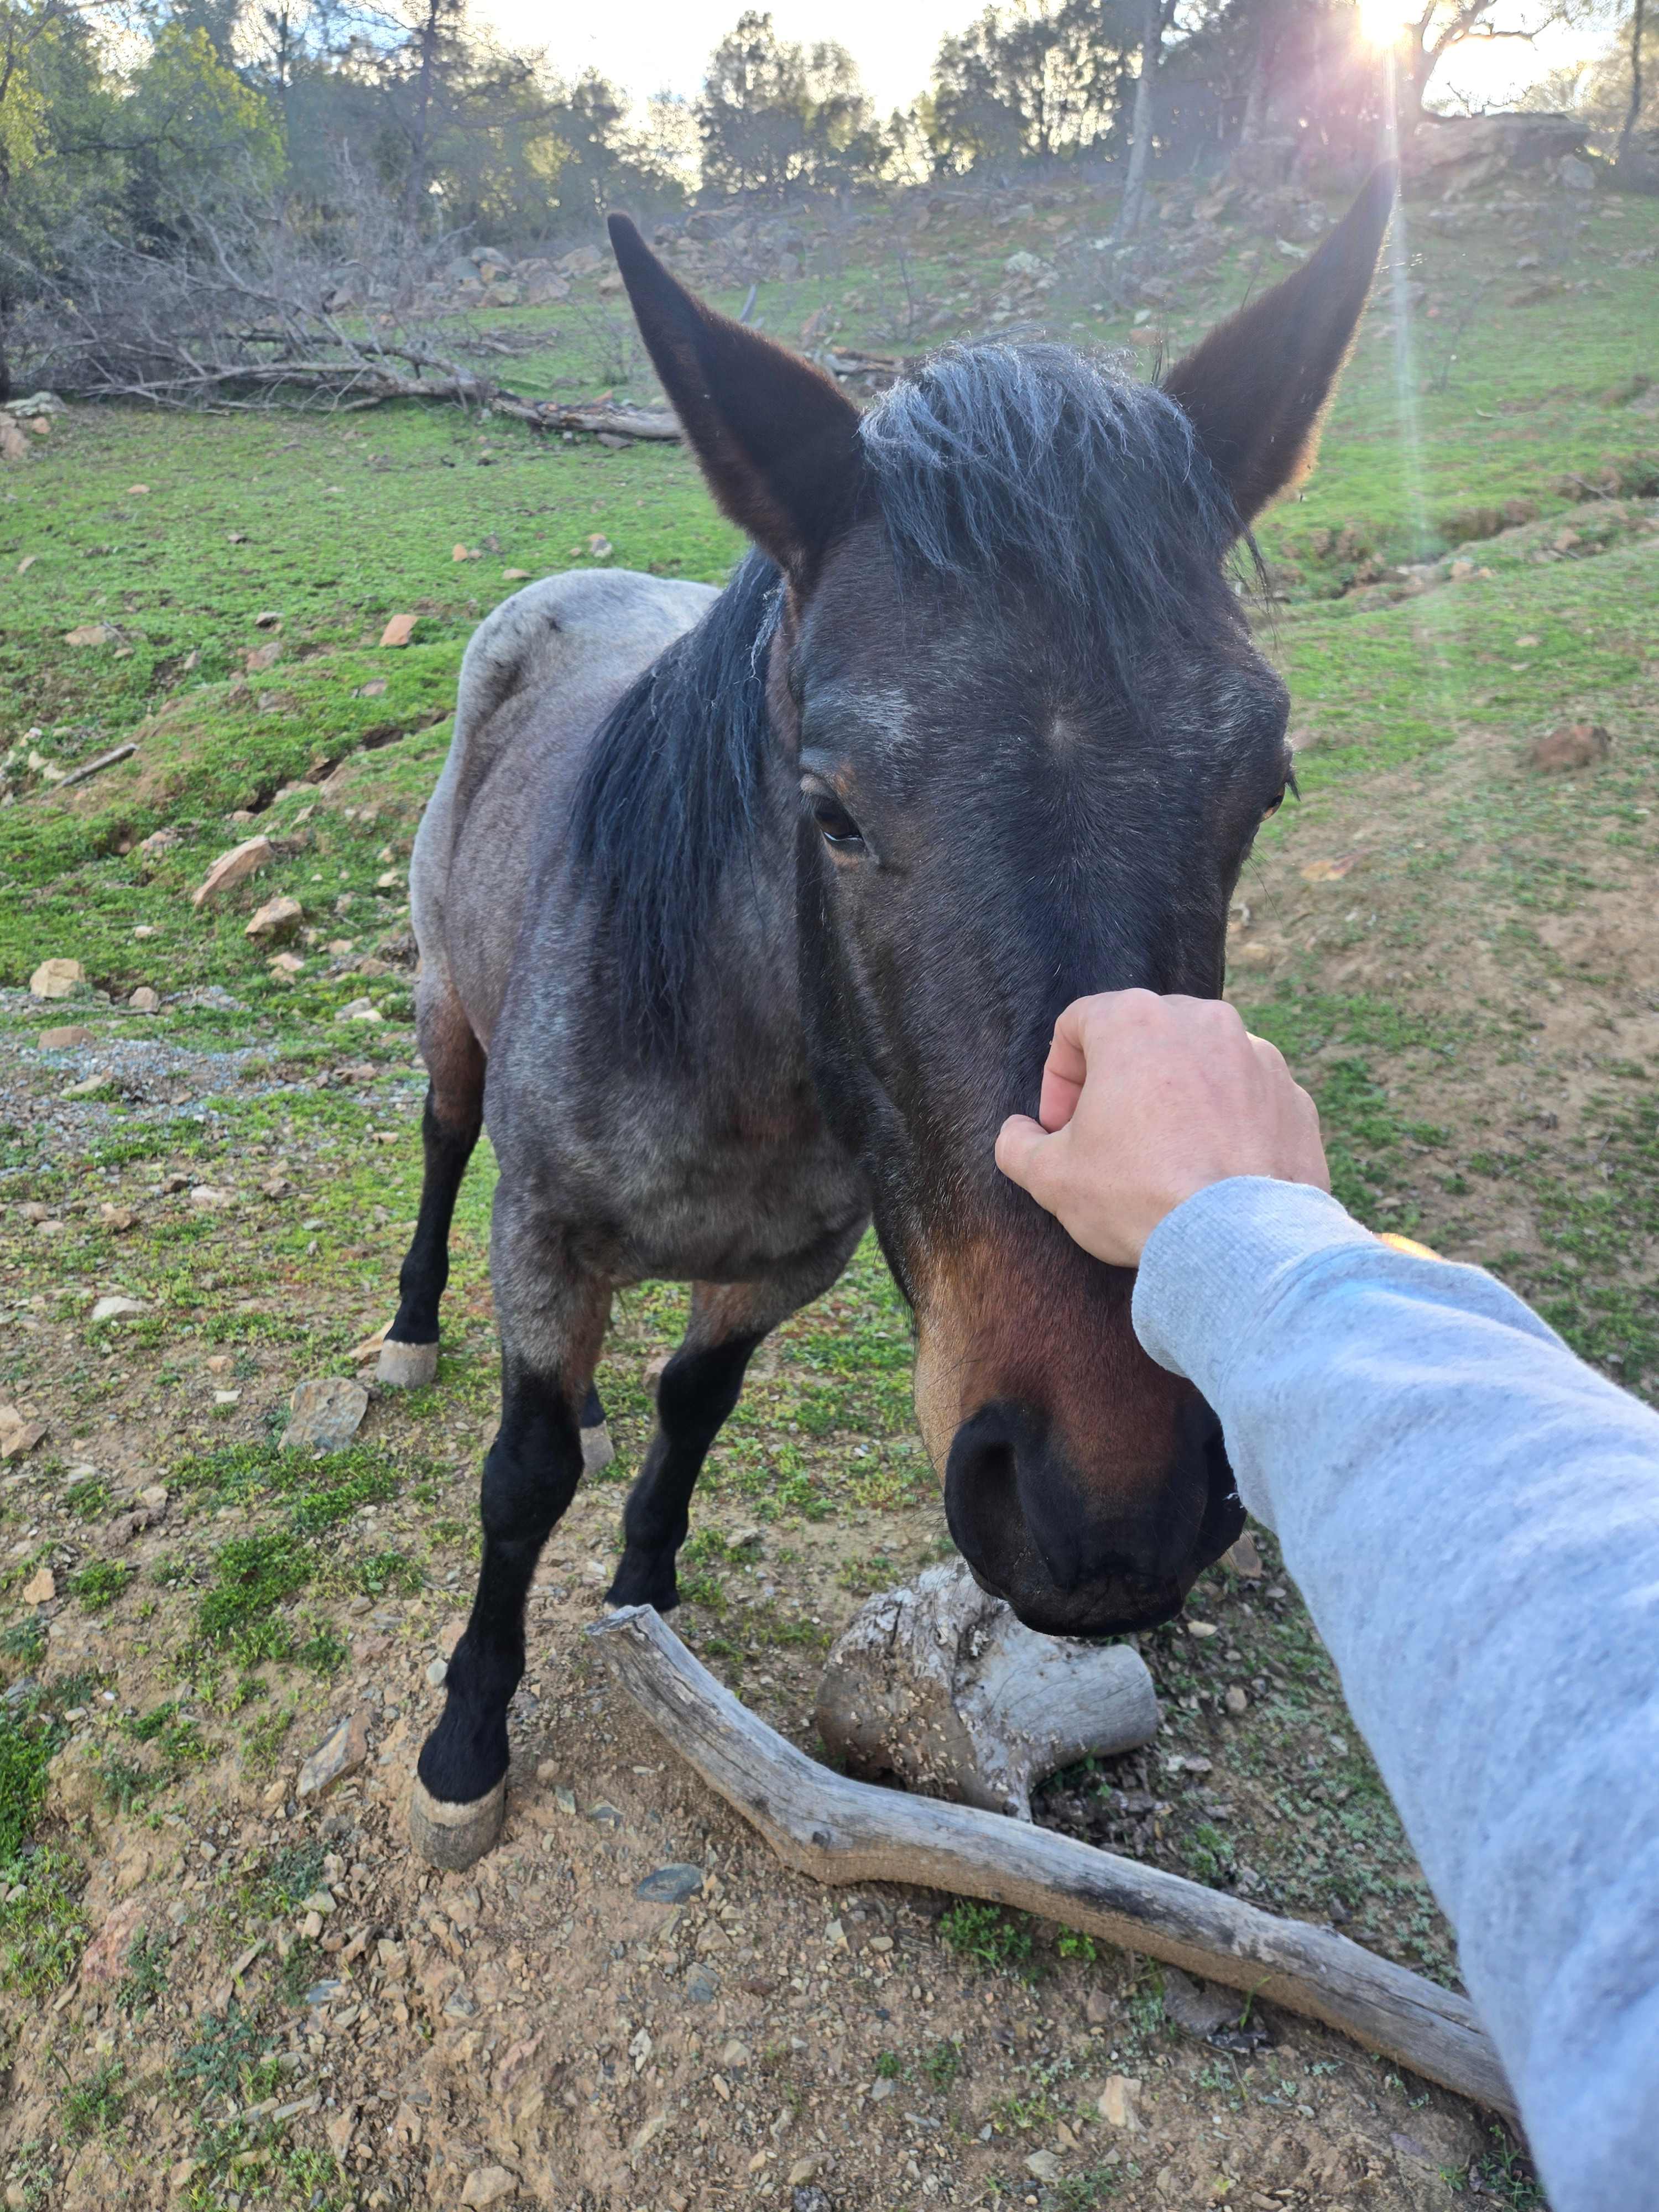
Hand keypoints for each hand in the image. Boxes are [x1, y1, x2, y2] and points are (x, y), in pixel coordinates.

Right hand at [994, 990, 1329, 1266]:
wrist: (1239, 1245)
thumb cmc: (1139, 1196)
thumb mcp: (1051, 1177)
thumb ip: (1019, 1145)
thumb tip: (1018, 1135)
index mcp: (1136, 1020)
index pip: (1077, 1024)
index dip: (1058, 1077)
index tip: (1062, 1127)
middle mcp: (1203, 1021)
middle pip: (1143, 1036)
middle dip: (1118, 1081)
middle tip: (1107, 1139)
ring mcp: (1257, 1056)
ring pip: (1199, 1063)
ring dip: (1174, 1098)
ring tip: (1164, 1158)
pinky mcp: (1295, 1097)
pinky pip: (1247, 1098)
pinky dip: (1225, 1123)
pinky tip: (1211, 1172)